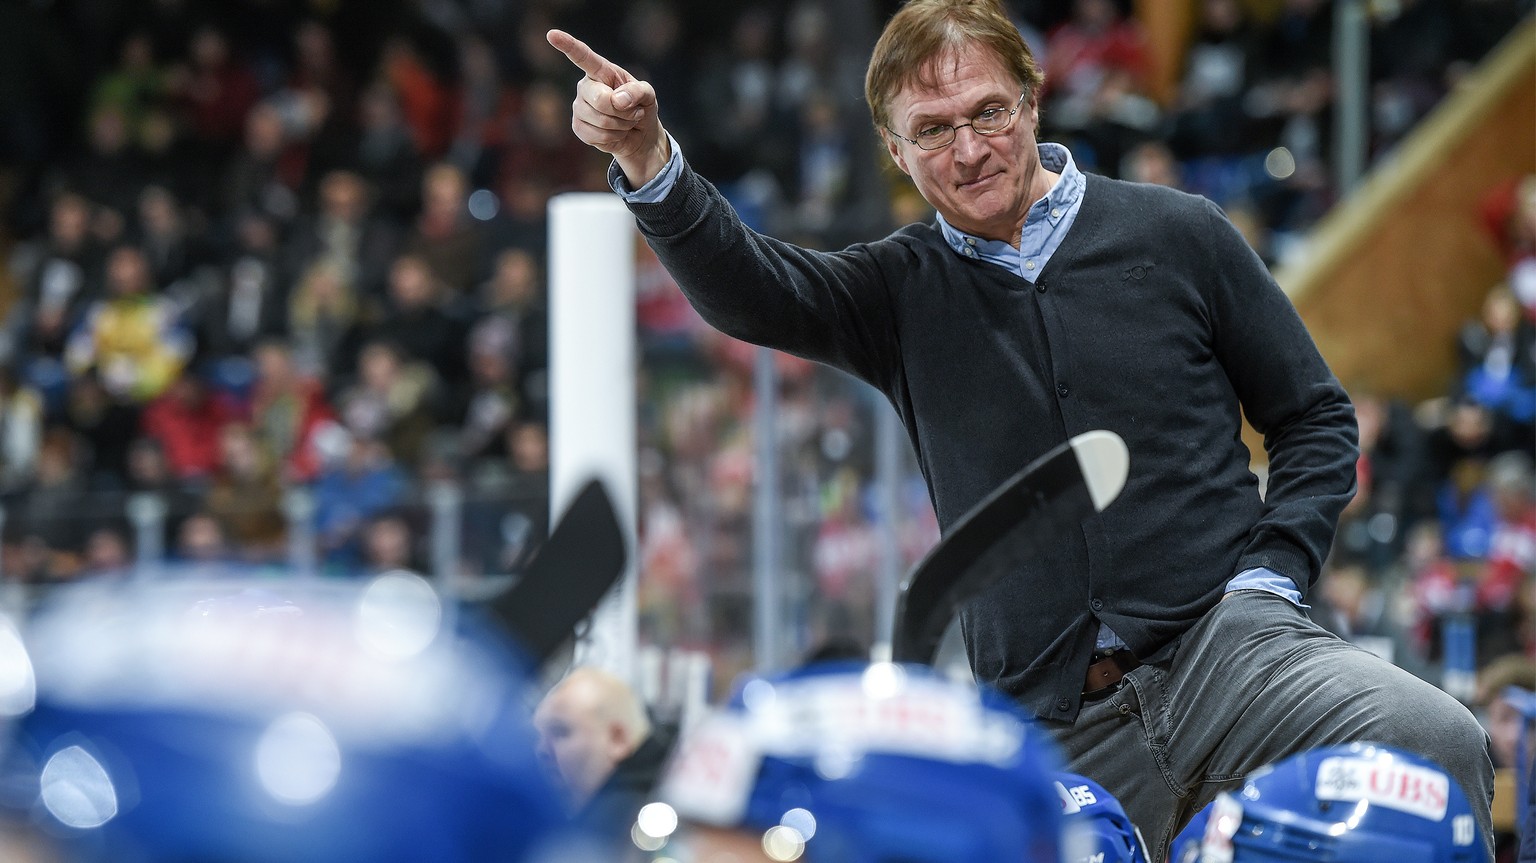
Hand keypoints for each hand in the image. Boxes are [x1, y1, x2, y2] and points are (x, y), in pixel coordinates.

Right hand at [546, 29, 670, 188]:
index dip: (567, 45)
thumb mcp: (647, 94)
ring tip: (625, 122)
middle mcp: (585, 86)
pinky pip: (597, 135)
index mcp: (600, 71)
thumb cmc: (641, 107)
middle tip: (633, 111)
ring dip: (621, 125)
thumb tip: (617, 100)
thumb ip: (637, 91)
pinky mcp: (578, 127)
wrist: (639, 134)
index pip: (583, 56)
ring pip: (601, 121)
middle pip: (601, 100)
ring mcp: (579, 107)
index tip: (552, 34)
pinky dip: (614, 137)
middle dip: (623, 111)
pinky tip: (616, 132)